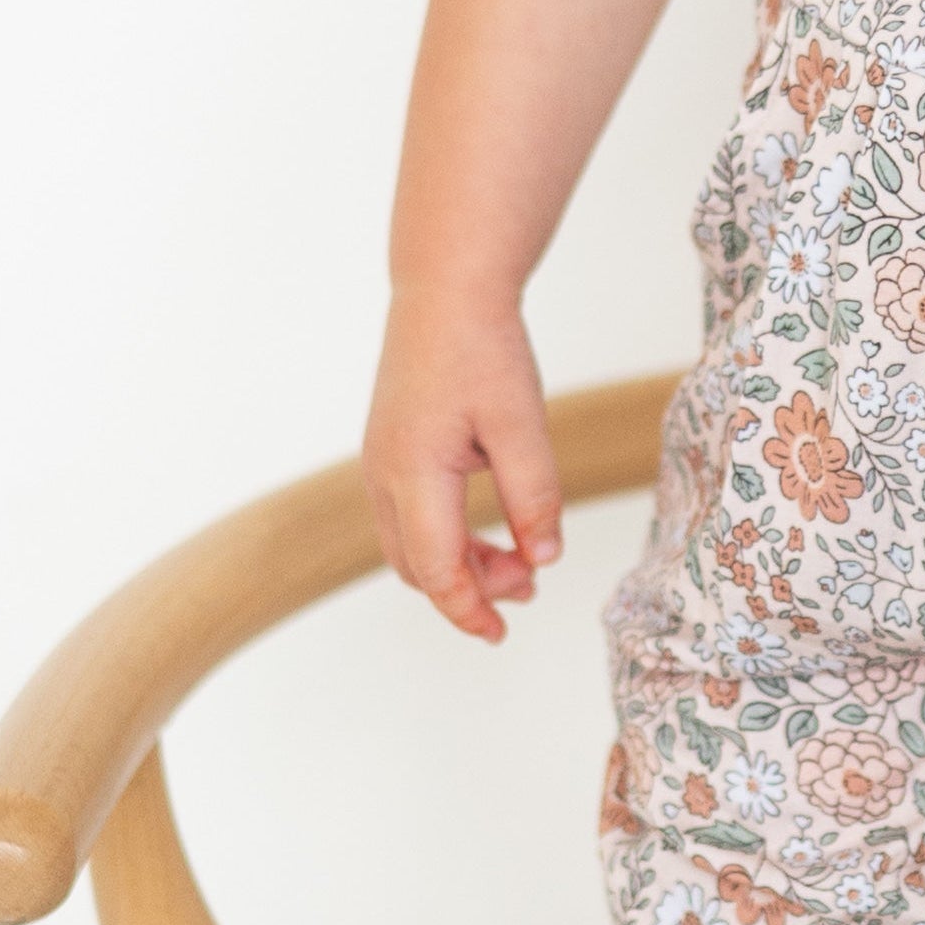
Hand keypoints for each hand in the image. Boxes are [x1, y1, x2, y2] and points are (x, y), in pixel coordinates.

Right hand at [358, 282, 563, 640]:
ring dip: (460, 566)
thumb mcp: (521, 423)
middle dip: (470, 591)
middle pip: (417, 566)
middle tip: (528, 589)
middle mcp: (383, 474)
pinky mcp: (390, 452)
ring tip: (520, 565)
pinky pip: (410, 516)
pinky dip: (447, 538)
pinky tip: (493, 530)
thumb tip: (544, 559)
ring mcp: (380, 463)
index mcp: (413, 471)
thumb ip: (534, 494)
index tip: (501, 633)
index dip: (469, 609)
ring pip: (410, 544)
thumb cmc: (484, 348)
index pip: (436, 568)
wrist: (445, 291)